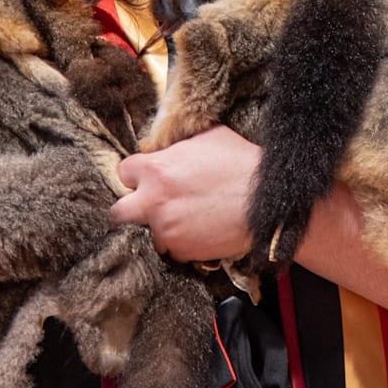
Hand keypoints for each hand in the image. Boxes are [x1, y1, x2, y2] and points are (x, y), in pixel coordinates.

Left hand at [110, 126, 259, 262]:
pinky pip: (171, 249)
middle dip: (132, 208)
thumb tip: (170, 147)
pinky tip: (199, 230)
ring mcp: (166, 230)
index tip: (148, 179)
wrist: (267, 202)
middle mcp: (154, 202)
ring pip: (147, 232)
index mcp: (156, 170)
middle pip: (120, 212)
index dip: (138, 175)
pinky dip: (181, 242)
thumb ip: (179, 145)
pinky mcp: (182, 251)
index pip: (124, 172)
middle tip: (152, 205)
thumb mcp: (208, 137)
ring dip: (161, 227)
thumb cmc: (241, 164)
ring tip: (185, 219)